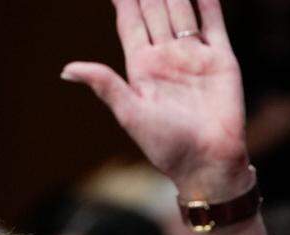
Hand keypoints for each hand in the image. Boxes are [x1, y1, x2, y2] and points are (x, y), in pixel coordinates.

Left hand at [62, 0, 251, 201]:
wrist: (208, 163)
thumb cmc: (167, 146)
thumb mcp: (130, 114)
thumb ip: (104, 85)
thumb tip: (67, 69)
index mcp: (142, 69)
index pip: (131, 23)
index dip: (123, 0)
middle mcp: (167, 57)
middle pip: (155, 10)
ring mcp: (194, 56)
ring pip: (182, 10)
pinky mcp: (222, 60)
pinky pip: (214, 22)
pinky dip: (208, 1)